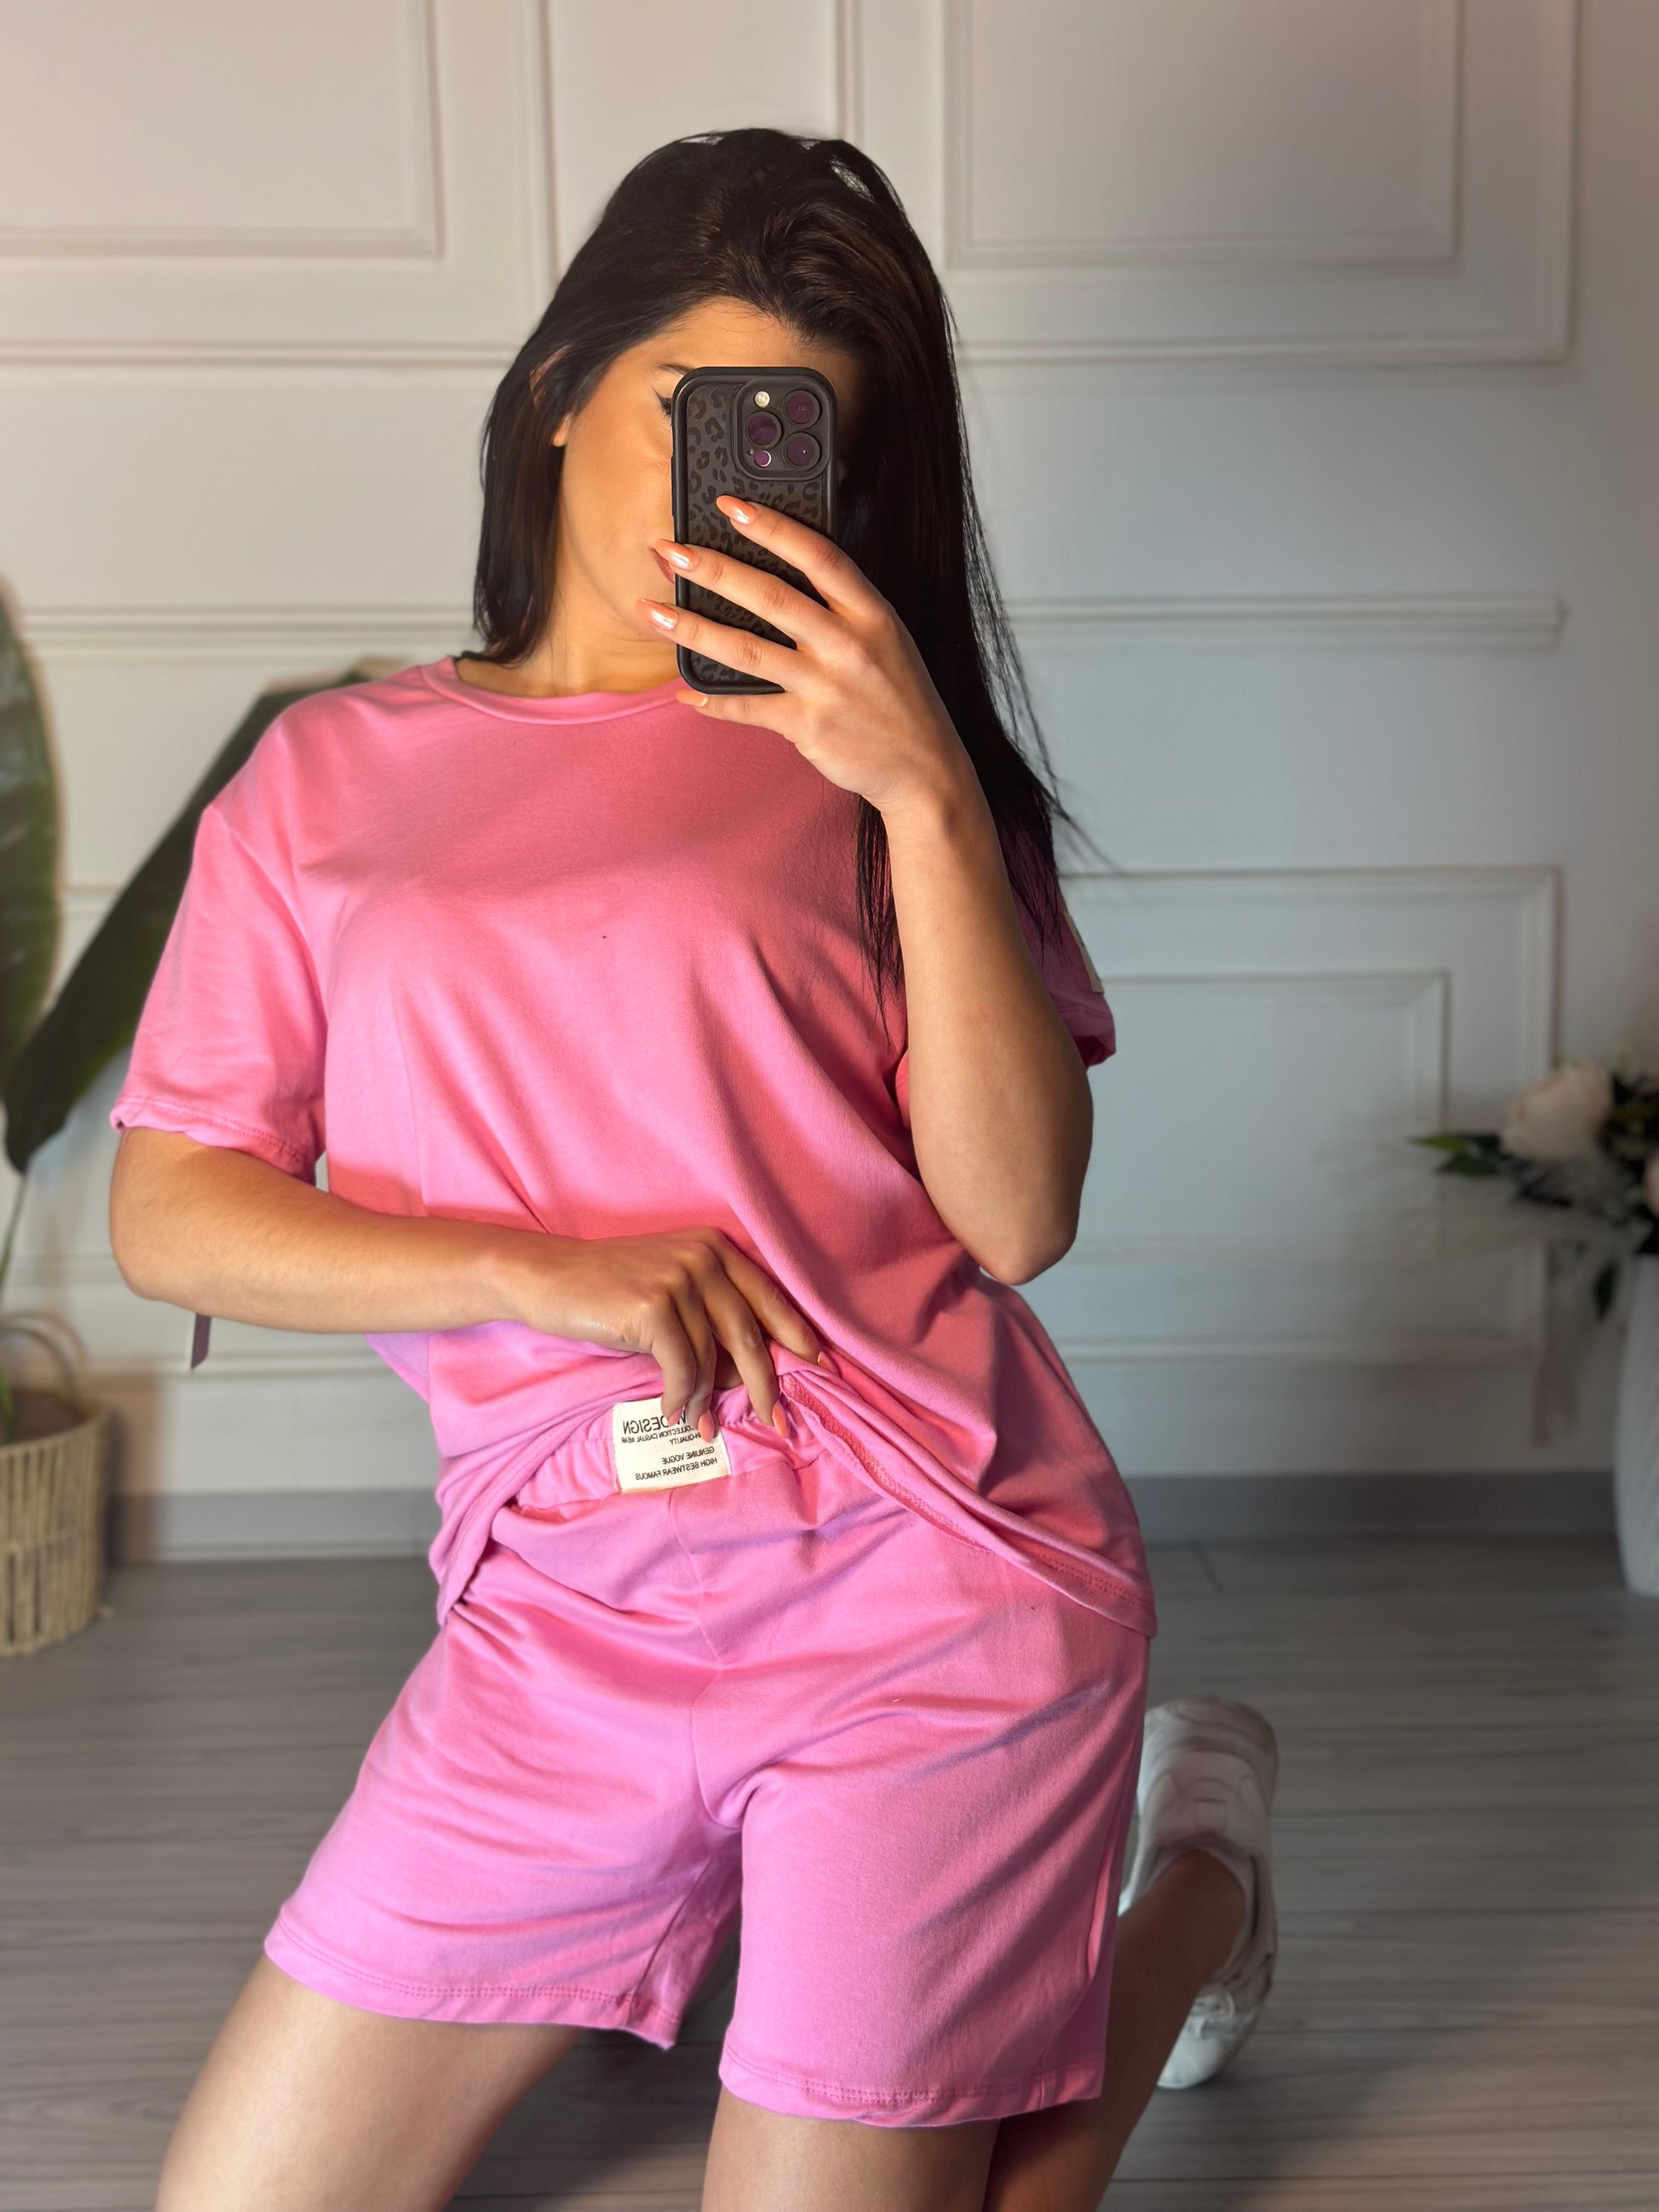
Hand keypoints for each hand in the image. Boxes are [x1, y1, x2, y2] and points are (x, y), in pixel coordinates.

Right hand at [502, 1226, 823, 1440]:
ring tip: (700, 1426)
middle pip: (749, 1334)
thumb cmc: (607, 1289)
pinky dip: (679, 1397)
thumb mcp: (669, 1287)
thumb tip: (746, 1374)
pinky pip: (682, 1368)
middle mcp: (704, 1258)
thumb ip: (710, 1316)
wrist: (547, 1275)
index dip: (796, 1335)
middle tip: (778, 1421)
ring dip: (706, 1401)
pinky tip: (671, 1413)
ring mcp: (679, 1280)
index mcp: (715, 1248)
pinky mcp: (654, 1306)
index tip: (819, 1366)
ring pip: (711, 1359)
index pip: (768, 1297)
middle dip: (766, 1384)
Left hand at [637, 498, 975, 820]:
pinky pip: (750, 708)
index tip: (731, 506)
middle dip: (713, 568)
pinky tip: (685, 691)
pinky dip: (713, 701)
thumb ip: (840, 607)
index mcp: (871, 614)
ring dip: (693, 628)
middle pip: (771, 596)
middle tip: (669, 551)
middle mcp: (849, 645)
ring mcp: (827, 687)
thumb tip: (775, 574)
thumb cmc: (896, 697)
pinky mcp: (809, 727)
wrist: (923, 767)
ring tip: (652, 611)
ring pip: (748, 649)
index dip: (772, 527)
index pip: (818, 556)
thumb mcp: (885, 639)